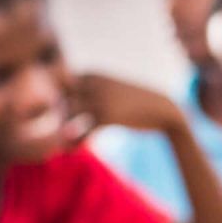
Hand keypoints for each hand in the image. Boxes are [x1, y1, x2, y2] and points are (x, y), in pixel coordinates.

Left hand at [66, 72, 184, 140]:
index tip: (66, 114)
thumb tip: (64, 102)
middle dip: (60, 114)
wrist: (163, 110)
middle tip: (65, 128)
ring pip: (68, 113)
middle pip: (61, 98)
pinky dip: (75, 142)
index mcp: (92, 73)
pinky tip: (73, 149)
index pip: (61, 84)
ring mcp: (99, 99)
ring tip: (66, 140)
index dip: (59, 100)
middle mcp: (93, 83)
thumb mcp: (111, 89)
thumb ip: (91, 91)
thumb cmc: (135, 101)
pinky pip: (83, 130)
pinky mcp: (107, 117)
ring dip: (63, 128)